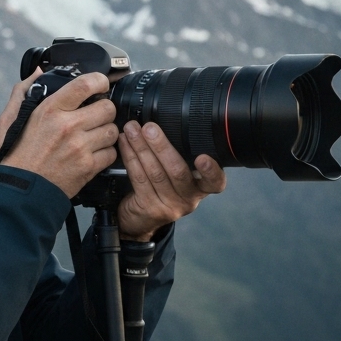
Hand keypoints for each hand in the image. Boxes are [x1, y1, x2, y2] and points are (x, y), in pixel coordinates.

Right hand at [0, 73, 119, 197]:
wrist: (19, 190)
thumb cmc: (15, 155)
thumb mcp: (9, 118)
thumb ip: (23, 91)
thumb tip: (38, 72)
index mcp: (50, 110)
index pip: (85, 84)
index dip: (99, 80)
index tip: (100, 83)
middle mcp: (68, 126)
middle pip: (107, 107)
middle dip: (104, 109)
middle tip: (96, 115)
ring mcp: (80, 147)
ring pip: (112, 130)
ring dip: (106, 132)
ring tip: (93, 136)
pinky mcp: (88, 167)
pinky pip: (111, 153)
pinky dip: (105, 153)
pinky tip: (91, 153)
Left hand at [117, 121, 226, 240]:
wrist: (140, 220)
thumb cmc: (161, 188)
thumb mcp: (176, 176)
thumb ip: (179, 156)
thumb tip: (163, 120)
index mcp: (201, 188)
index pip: (215, 182)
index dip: (211, 171)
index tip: (203, 158)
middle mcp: (189, 199)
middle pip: (178, 171)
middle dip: (162, 146)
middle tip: (149, 127)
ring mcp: (169, 206)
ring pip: (155, 173)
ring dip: (141, 147)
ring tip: (131, 129)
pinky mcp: (149, 207)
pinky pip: (139, 178)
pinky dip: (130, 157)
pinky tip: (124, 143)